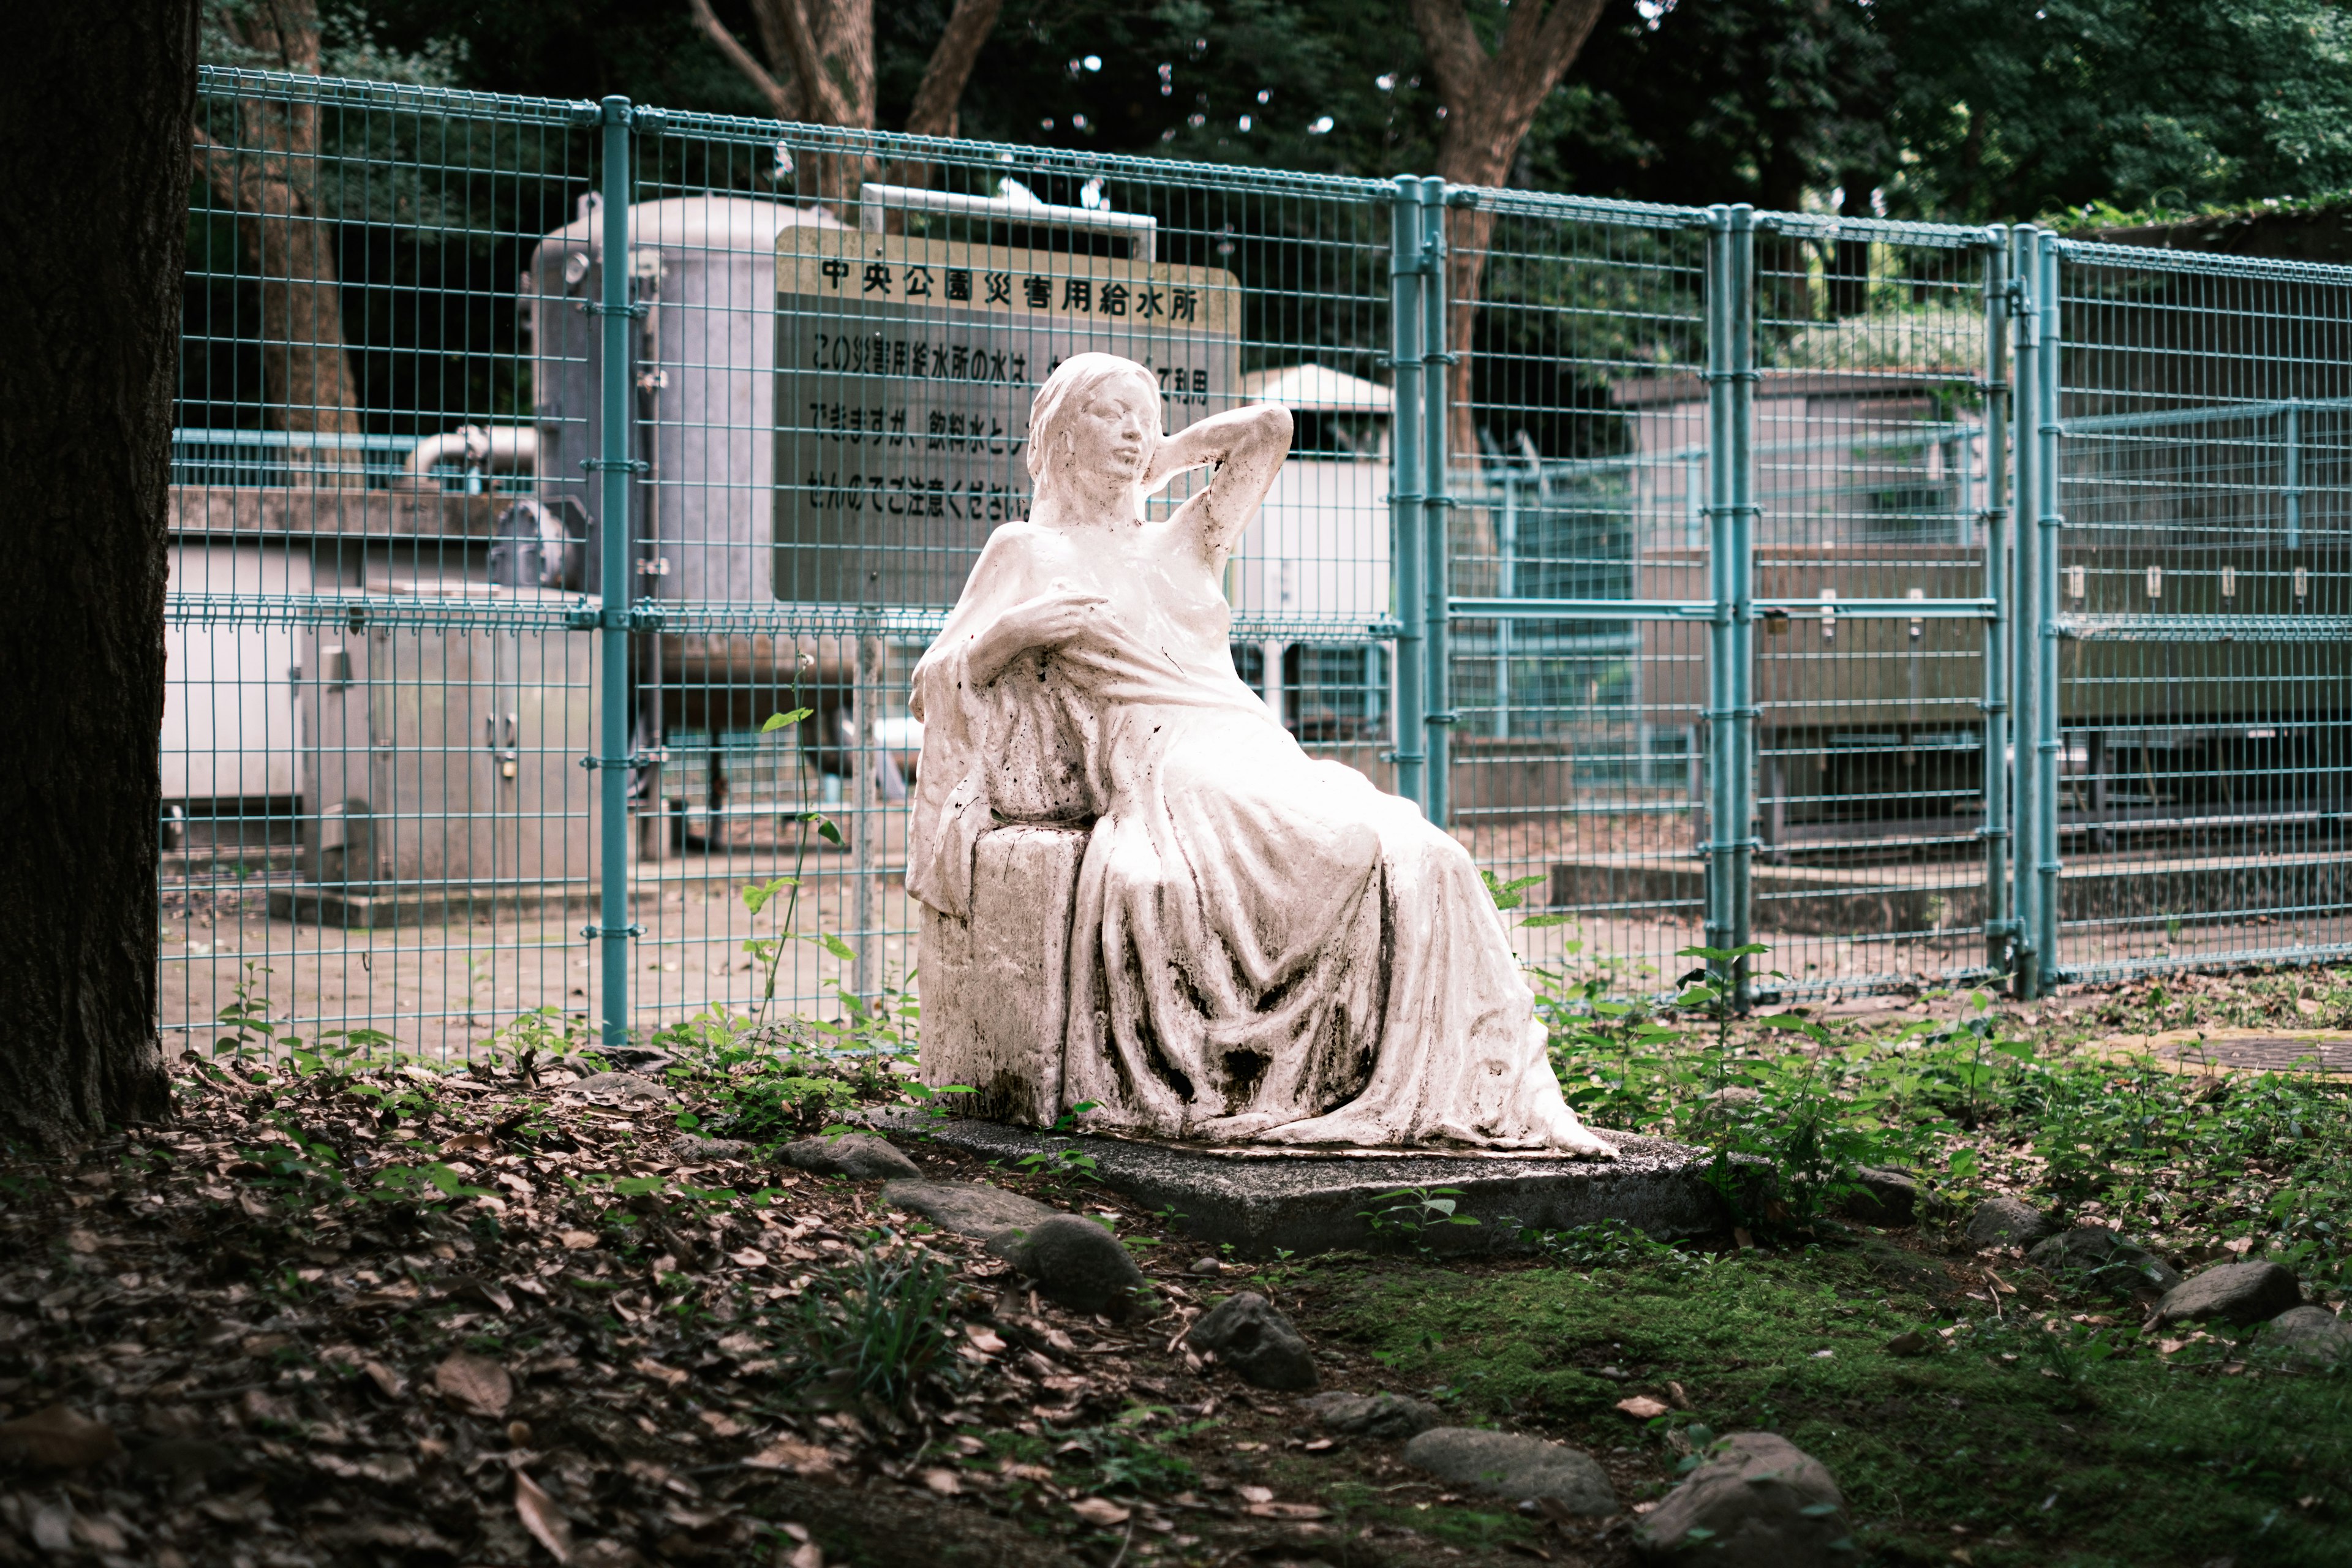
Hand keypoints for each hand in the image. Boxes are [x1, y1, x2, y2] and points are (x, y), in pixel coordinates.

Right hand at [999, 585, 1113, 655]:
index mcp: (1057, 598)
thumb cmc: (1030, 612)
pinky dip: (1067, 633)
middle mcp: (1061, 610)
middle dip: (1078, 616)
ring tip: (1056, 625)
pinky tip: (1055, 632)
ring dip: (1072, 625)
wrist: (1017, 626)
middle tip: (1065, 618)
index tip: (1105, 599)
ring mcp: (1060, 623)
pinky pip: (1070, 634)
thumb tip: (1072, 598)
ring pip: (1077, 625)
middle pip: (1080, 613)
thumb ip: (1059, 599)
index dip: (1095, 598)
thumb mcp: (1045, 600)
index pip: (1081, 597)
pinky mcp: (1058, 634)